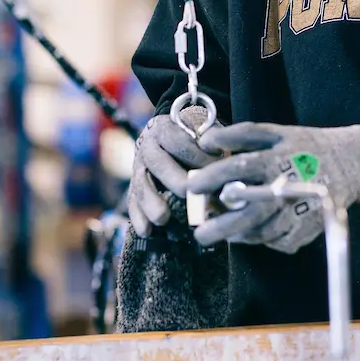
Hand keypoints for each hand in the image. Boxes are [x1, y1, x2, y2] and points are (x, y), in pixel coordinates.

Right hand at [127, 106, 222, 237]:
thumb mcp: (203, 130)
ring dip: (151, 202)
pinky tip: (146, 231)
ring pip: (141, 184)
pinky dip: (138, 217)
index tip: (216, 169)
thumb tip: (227, 161)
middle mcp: (148, 146)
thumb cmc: (194, 137)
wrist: (170, 135)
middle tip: (189, 193)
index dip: (198, 156)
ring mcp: (138, 167)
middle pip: (158, 163)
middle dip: (174, 179)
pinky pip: (132, 202)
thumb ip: (212, 142)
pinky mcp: (134, 186)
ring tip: (163, 218)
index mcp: (166, 129)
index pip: (180, 142)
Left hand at [187, 117, 359, 252]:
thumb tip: (206, 142)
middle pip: (249, 213)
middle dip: (220, 226)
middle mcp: (288, 187)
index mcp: (278, 158)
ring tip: (223, 232)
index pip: (238, 169)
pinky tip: (254, 230)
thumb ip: (242, 134)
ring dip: (238, 235)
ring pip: (261, 233)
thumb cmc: (309, 145)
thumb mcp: (278, 131)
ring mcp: (301, 212)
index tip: (191, 187)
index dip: (211, 178)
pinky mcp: (310, 229)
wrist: (354, 164)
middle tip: (200, 234)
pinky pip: (277, 242)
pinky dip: (261, 239)